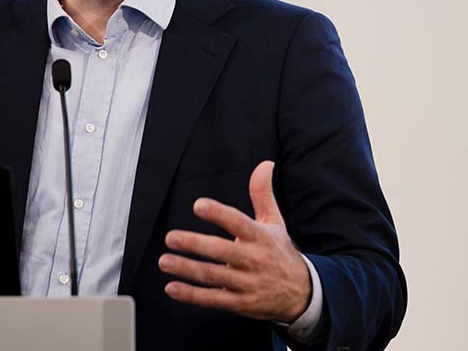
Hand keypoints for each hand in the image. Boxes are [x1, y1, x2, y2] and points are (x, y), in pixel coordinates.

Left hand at [158, 160, 311, 322]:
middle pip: (222, 251)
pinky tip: (171, 287)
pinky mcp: (241, 303)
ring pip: (214, 276)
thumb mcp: (275, 222)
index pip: (238, 222)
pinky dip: (192, 295)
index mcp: (260, 237)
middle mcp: (254, 260)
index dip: (219, 214)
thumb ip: (263, 193)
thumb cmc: (280, 252)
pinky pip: (214, 299)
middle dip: (195, 244)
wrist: (303, 294)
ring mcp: (248, 283)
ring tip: (165, 261)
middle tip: (171, 238)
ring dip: (187, 269)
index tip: (198, 205)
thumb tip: (265, 164)